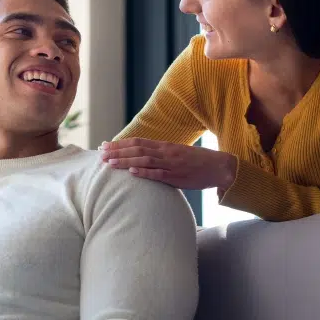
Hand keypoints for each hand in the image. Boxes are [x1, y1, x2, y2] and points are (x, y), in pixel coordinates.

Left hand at [100, 138, 236, 191]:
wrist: (219, 167)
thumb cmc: (197, 162)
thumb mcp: (177, 154)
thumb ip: (160, 155)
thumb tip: (141, 160)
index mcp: (165, 146)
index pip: (137, 142)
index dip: (119, 144)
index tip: (104, 145)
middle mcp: (165, 152)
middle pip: (136, 149)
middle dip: (117, 151)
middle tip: (100, 154)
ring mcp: (170, 164)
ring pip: (143, 160)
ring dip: (124, 161)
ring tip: (109, 163)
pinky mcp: (176, 176)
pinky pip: (157, 174)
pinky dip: (143, 172)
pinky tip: (131, 172)